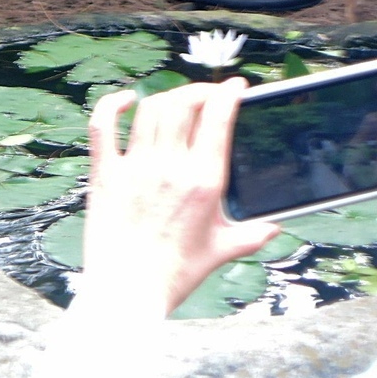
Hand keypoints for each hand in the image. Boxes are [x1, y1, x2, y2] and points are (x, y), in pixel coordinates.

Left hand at [81, 78, 280, 317]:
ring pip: (150, 110)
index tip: (235, 87)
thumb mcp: (222, 252)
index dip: (228, 93)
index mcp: (203, 181)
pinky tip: (124, 101)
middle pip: (183, 103)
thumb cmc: (174, 273)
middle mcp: (168, 166)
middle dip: (199, 90)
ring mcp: (133, 167)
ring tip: (176, 101)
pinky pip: (102, 128)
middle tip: (206, 94)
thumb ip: (251, 235)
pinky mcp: (104, 174)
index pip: (218, 118)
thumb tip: (274, 227)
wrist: (127, 291)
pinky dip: (111, 106)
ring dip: (166, 97)